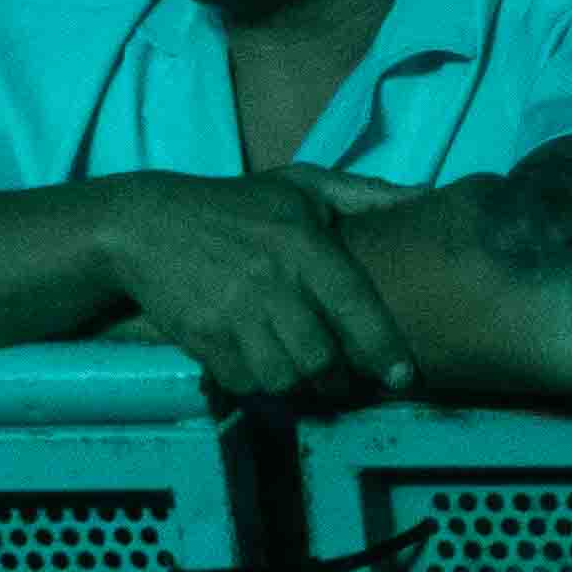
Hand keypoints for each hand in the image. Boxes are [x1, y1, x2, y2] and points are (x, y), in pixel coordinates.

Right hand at [88, 172, 416, 402]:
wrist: (146, 225)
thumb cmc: (235, 205)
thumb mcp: (299, 185)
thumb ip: (365, 193)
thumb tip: (425, 194)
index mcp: (302, 242)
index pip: (355, 307)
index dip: (383, 350)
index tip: (401, 376)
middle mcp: (271, 281)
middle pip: (321, 358)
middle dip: (338, 379)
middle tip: (343, 380)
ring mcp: (233, 313)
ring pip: (284, 378)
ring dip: (299, 385)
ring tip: (304, 376)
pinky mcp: (203, 338)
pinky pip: (245, 382)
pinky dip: (258, 383)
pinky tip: (262, 365)